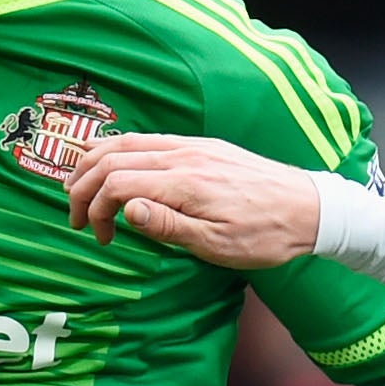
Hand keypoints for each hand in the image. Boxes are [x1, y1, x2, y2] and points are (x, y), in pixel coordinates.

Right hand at [69, 134, 322, 269]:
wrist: (308, 208)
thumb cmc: (265, 235)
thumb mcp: (216, 245)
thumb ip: (167, 226)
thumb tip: (124, 209)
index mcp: (183, 183)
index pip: (116, 184)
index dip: (96, 210)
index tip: (101, 238)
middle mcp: (183, 156)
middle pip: (113, 157)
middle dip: (83, 185)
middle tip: (76, 217)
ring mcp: (192, 146)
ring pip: (127, 142)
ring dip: (95, 162)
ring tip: (79, 186)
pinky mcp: (202, 146)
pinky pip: (148, 139)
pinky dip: (119, 150)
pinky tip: (114, 164)